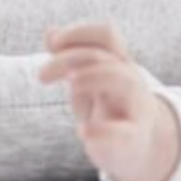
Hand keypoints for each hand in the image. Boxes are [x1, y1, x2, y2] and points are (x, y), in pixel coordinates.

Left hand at [38, 23, 180, 180]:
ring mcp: (135, 108)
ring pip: (126, 82)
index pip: (107, 35)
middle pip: (106, 57)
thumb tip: (50, 31)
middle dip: (70, 60)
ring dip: (95, 78)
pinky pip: (124, 131)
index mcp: (119, 64)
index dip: (80, 33)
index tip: (52, 44)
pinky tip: (83, 132)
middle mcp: (130, 80)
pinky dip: (103, 130)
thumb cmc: (110, 110)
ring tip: (72, 86)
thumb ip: (71, 58)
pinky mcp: (133, 139)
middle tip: (42, 76)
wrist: (139, 149)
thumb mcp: (88, 82)